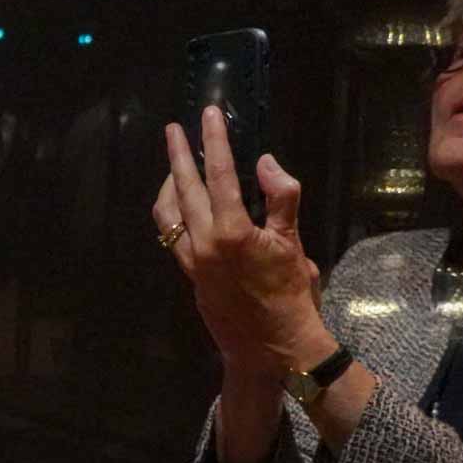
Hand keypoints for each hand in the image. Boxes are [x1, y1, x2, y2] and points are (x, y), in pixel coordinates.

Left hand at [153, 107, 329, 378]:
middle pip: (183, 188)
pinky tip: (181, 203)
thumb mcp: (294, 243)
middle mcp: (204, 243)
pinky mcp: (189, 274)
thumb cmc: (290, 295)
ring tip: (174, 165)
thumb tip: (265, 162)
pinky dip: (173, 212)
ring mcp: (192, 260)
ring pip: (168, 213)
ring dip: (169, 185)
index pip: (219, 174)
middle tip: (174, 129)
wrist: (271, 347)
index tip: (208, 115)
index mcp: (232, 232)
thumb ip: (282, 198)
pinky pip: (171, 235)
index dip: (214, 141)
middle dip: (178, 155)